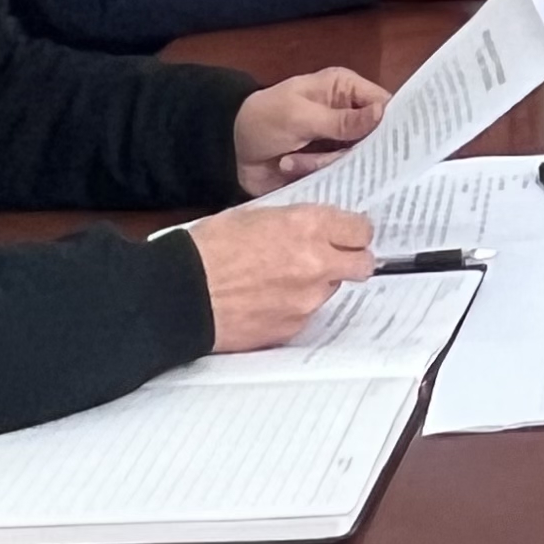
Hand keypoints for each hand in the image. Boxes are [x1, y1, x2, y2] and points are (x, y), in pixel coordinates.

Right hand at [181, 203, 372, 352]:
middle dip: (351, 260)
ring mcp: (307, 300)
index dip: (353, 232)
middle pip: (362, 264)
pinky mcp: (292, 328)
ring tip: (280, 280)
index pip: (361, 230)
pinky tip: (266, 301)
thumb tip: (316, 230)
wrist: (181, 294)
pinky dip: (293, 307)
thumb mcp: (255, 216)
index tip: (346, 234)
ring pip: (331, 290)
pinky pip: (306, 314)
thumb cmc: (208, 249)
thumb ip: (296, 222)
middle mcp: (317, 263)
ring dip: (317, 284)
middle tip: (330, 258)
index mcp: (308, 226)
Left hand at [232, 68, 389, 193]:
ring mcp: (336, 144)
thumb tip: (383, 113)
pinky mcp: (325, 167)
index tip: (397, 144)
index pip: (383, 104)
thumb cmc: (263, 120)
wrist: (227, 150)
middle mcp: (347, 116)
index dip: (392, 123)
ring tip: (291, 160)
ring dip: (322, 163)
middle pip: (375, 138)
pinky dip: (315, 174)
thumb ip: (341, 120)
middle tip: (330, 157)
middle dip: (352, 151)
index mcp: (344, 90)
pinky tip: (290, 167)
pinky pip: (338, 176)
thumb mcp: (300, 116)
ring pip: (355, 161)